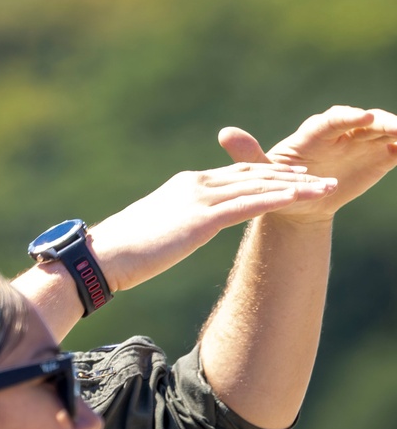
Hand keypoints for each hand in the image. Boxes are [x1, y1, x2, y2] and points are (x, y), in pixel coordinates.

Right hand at [86, 163, 336, 292]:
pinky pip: (249, 205)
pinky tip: (301, 198)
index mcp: (186, 184)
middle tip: (321, 177)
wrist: (104, 255)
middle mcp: (196, 183)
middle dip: (290, 175)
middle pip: (253, 174)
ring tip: (325, 188)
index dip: (268, 174)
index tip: (295, 175)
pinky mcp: (202, 218)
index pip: (235, 174)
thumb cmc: (125, 249)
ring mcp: (199, 198)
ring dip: (296, 186)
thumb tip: (187, 230)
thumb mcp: (159, 228)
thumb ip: (180, 220)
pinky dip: (278, 199)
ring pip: (258, 186)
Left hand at [218, 105, 396, 225]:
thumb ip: (248, 154)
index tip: (365, 116)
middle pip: (366, 121)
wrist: (298, 205)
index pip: (332, 120)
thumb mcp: (260, 174)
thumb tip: (225, 133)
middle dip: (384, 122)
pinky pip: (395, 148)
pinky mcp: (377, 157)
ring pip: (384, 131)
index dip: (348, 116)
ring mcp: (360, 143)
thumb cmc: (276, 186)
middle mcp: (340, 133)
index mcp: (313, 134)